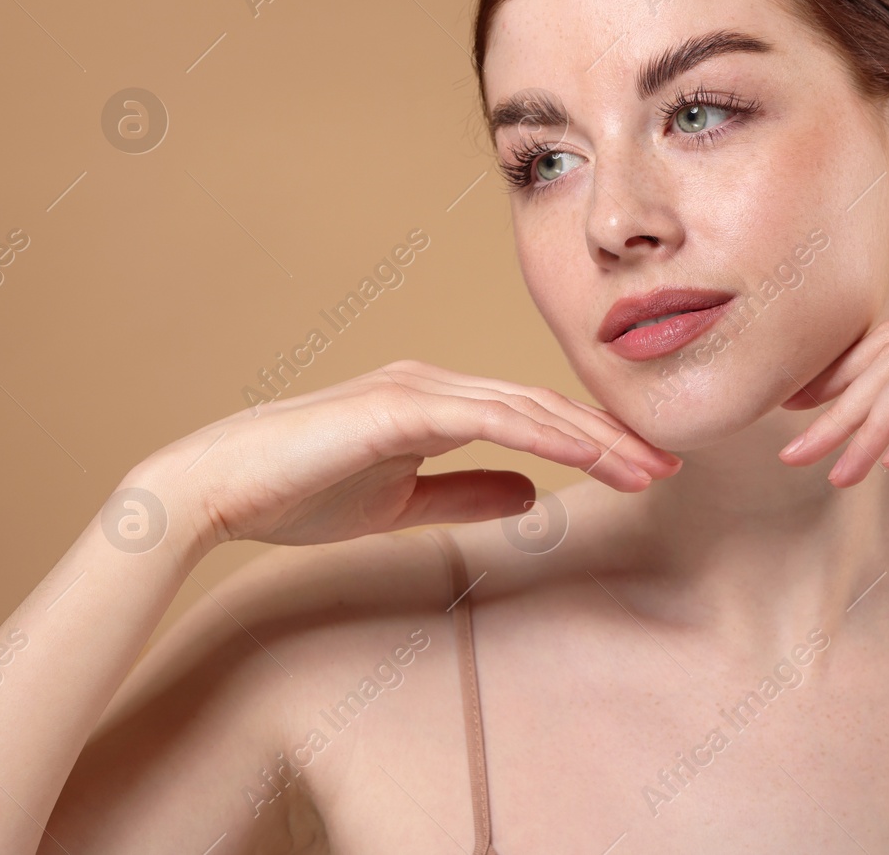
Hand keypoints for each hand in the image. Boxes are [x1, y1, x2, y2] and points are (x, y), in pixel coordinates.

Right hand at [121, 360, 681, 549]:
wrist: (220, 491)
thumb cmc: (298, 494)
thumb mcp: (402, 505)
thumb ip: (464, 493)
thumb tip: (531, 496)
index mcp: (436, 402)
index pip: (533, 419)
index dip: (592, 443)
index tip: (642, 469)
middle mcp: (436, 384)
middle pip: (545, 407)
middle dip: (611, 438)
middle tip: (668, 464)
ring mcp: (420, 389)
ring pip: (528, 407)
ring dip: (593, 438)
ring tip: (646, 467)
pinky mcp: (402, 406)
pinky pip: (490, 418)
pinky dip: (544, 434)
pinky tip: (587, 456)